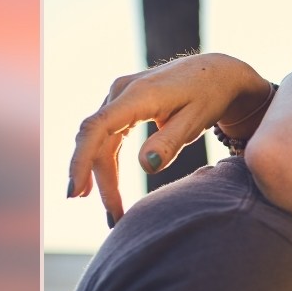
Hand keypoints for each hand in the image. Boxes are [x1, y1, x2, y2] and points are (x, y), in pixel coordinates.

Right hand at [67, 53, 271, 222]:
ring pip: (101, 141)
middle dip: (100, 181)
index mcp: (138, 94)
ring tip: (113, 212)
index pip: (97, 129)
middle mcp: (121, 91)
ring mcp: (119, 95)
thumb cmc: (209, 96)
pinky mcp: (123, 103)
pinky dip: (107, 162)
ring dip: (103, 176)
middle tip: (114, 218)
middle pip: (97, 141)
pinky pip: (108, 136)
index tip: (76, 192)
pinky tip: (107, 187)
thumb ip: (170, 142)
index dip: (81, 161)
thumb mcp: (196, 121)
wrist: (216, 72)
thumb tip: (146, 166)